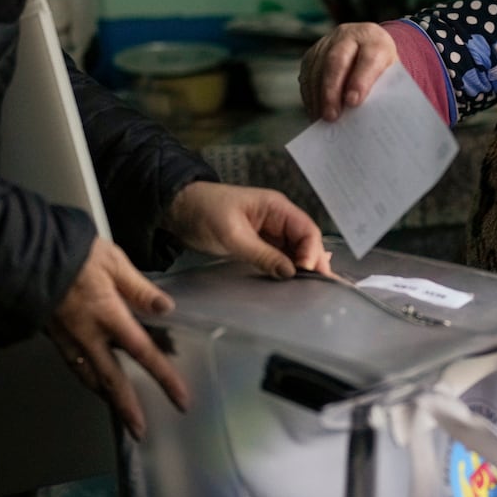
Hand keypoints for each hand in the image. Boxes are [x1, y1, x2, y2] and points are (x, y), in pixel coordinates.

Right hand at [47, 235, 188, 439]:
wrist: (23, 255)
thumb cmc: (71, 252)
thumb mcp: (113, 261)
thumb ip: (139, 288)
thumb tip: (165, 308)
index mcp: (108, 315)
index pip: (143, 352)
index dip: (164, 378)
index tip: (180, 399)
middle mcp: (88, 335)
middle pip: (112, 380)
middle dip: (127, 408)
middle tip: (140, 430)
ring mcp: (67, 339)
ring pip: (90, 377)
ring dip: (107, 398)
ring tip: (120, 413)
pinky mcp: (52, 337)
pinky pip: (74, 366)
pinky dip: (88, 379)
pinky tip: (94, 381)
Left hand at [167, 181, 332, 278]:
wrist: (176, 209)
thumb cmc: (204, 212)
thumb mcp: (233, 235)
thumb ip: (263, 254)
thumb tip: (290, 273)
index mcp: (276, 207)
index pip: (306, 230)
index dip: (312, 251)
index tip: (307, 272)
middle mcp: (278, 218)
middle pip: (305, 242)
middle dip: (313, 262)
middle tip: (319, 288)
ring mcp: (269, 232)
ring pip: (294, 251)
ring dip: (301, 268)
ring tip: (311, 289)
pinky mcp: (258, 243)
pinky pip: (279, 256)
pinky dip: (287, 268)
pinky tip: (294, 282)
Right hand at [300, 22, 396, 120]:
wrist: (367, 47)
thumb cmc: (380, 68)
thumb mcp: (388, 75)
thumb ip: (379, 89)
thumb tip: (367, 114)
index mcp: (375, 40)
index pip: (368, 59)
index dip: (360, 81)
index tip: (353, 103)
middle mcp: (350, 35)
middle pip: (337, 61)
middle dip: (332, 91)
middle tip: (331, 115)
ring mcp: (328, 41)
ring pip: (318, 67)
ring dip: (317, 96)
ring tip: (320, 118)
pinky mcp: (313, 52)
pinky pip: (307, 72)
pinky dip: (309, 93)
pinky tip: (314, 109)